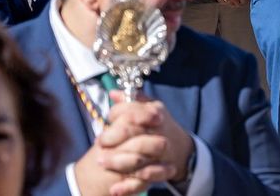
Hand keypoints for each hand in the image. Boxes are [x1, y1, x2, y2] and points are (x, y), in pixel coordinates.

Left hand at [71, 97, 191, 195]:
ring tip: (101, 162)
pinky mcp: (159, 174)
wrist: (180, 150)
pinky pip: (143, 181)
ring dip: (117, 161)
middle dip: (113, 137)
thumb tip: (113, 93)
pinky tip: (114, 190)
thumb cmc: (159, 126)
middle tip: (99, 142)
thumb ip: (131, 102)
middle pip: (133, 133)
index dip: (117, 114)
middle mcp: (159, 133)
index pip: (133, 112)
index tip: (108, 119)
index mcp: (155, 114)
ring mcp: (160, 155)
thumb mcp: (149, 109)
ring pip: (137, 159)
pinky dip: (128, 187)